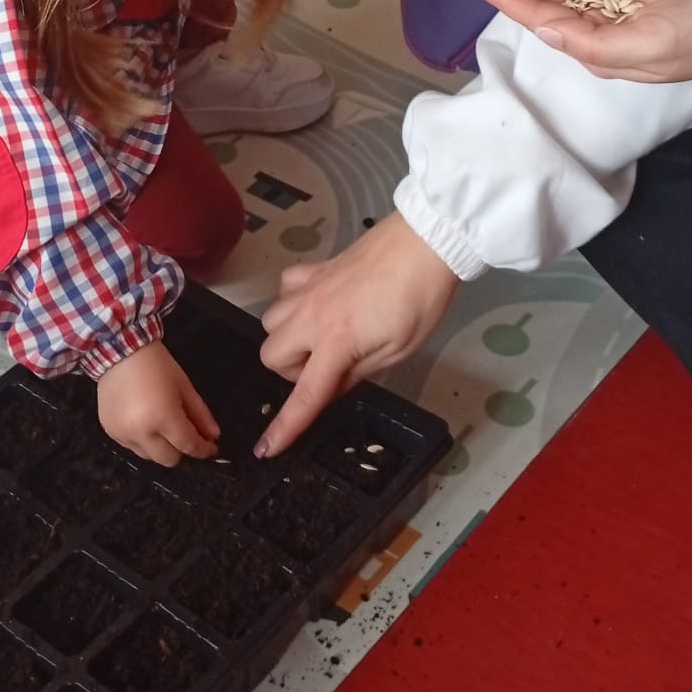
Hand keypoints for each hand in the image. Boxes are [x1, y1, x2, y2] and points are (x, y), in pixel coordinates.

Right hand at [95, 340, 219, 465]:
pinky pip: (131, 447)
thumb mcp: (184, 386)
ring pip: (149, 457)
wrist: (120, 350)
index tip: (211, 448)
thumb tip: (213, 436)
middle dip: (181, 450)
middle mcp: (141, 432)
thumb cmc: (157, 365)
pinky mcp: (110, 431)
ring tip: (160, 426)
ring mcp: (122, 434)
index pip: (188, 445)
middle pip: (168, 459)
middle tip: (184, 434)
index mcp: (162, 418)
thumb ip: (200, 414)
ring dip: (159, 447)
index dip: (203, 449)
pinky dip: (141, 440)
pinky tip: (142, 422)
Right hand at [258, 212, 458, 454]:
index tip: (266, 449)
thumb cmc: (420, 300)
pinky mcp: (314, 268)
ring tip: (323, 337)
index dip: (286, 426)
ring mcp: (308, 288)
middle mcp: (311, 316)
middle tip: (329, 368)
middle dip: (292, 371)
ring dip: (289, 338)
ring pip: (270, 322)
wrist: (425, 242)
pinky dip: (292, 302)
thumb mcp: (397, 351)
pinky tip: (317, 304)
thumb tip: (331, 388)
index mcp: (336, 342)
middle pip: (270, 355)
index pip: (304, 395)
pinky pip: (283, 289)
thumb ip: (358, 373)